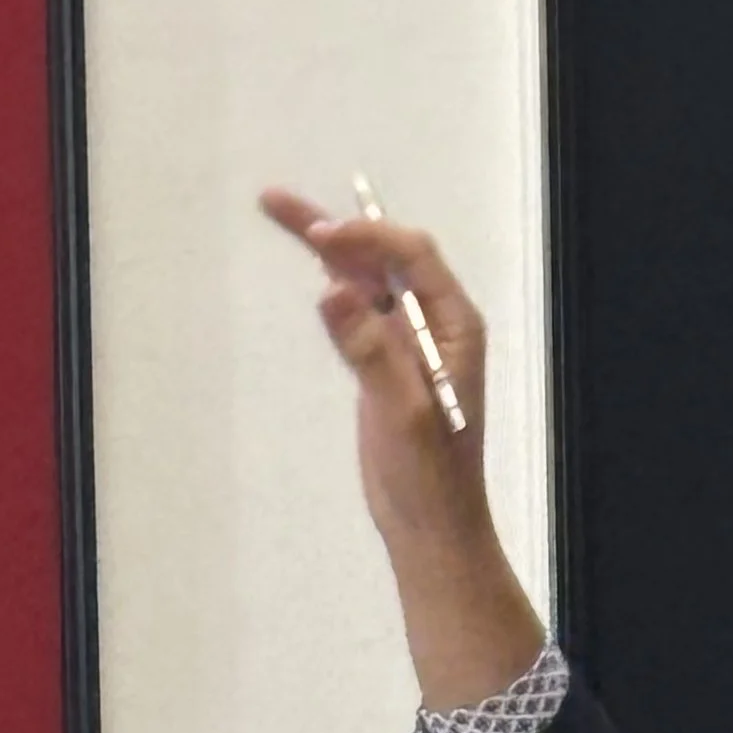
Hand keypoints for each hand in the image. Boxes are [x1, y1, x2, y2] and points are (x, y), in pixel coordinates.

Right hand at [260, 188, 544, 708]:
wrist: (431, 528)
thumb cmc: (430, 477)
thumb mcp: (401, 412)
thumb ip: (371, 350)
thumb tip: (334, 289)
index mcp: (454, 327)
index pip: (412, 258)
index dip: (367, 237)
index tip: (320, 237)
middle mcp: (435, 325)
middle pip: (386, 257)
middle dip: (338, 227)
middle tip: (278, 204)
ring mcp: (409, 344)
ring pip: (369, 279)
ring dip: (329, 247)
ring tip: (278, 210)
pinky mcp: (385, 365)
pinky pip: (360, 311)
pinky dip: (335, 284)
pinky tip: (311, 265)